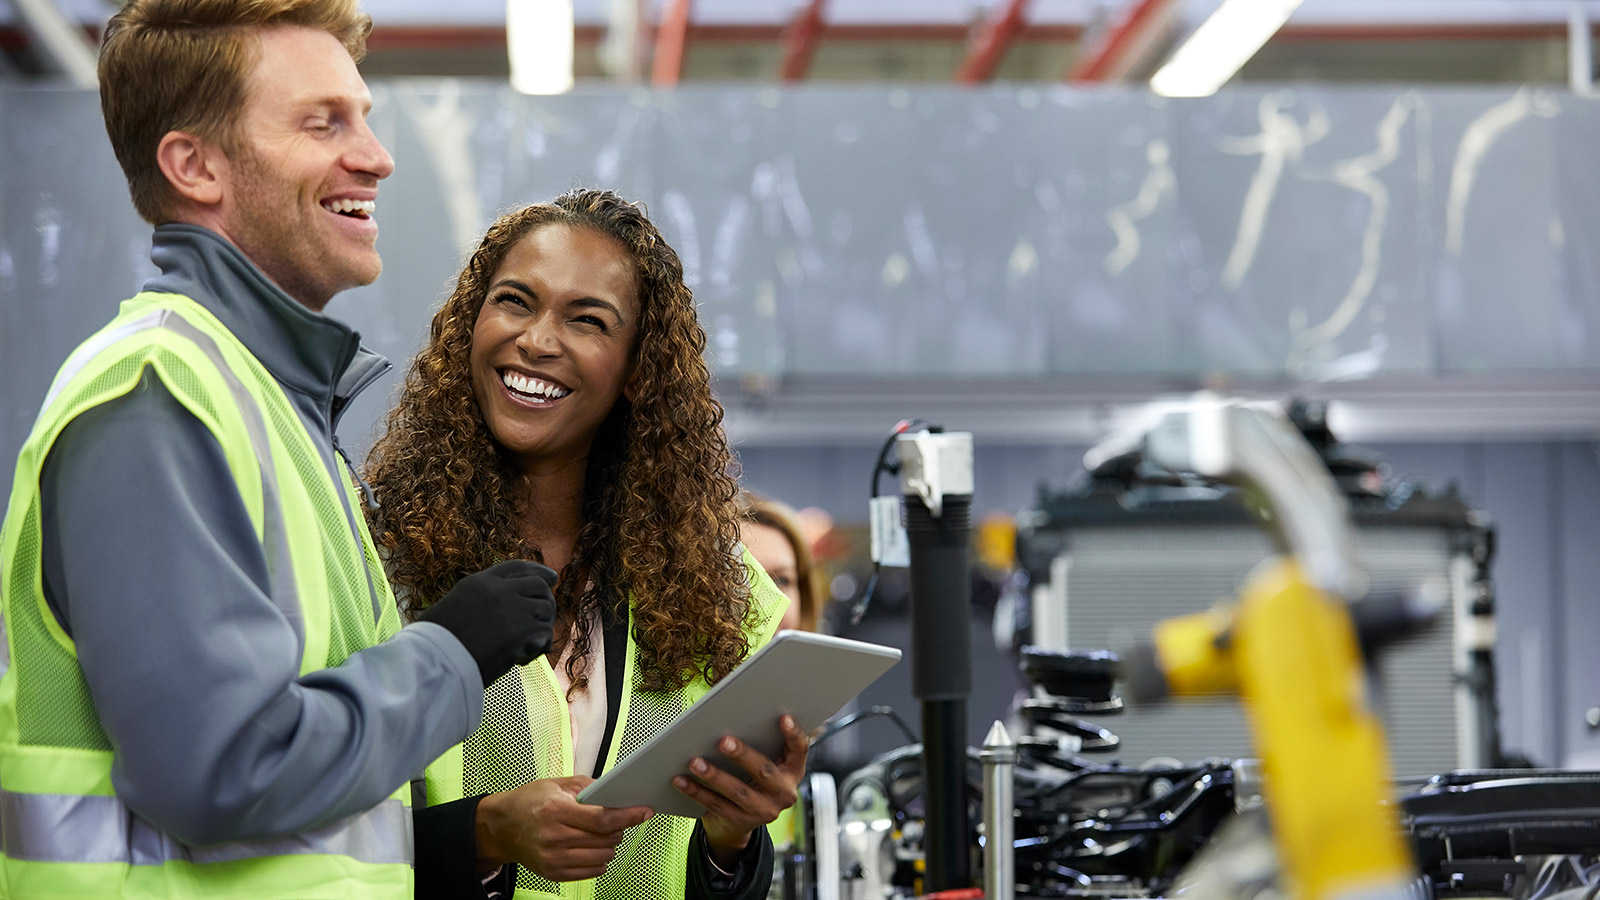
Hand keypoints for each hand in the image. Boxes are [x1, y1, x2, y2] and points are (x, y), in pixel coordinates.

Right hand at [419, 560, 557, 685]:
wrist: (429, 663)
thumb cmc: (432, 646)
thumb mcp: (452, 610)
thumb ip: (476, 605)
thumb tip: (494, 617)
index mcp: (478, 582)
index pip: (516, 568)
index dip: (538, 571)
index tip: (552, 578)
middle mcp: (498, 590)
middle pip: (539, 586)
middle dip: (546, 603)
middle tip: (544, 622)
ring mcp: (511, 608)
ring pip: (545, 609)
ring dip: (542, 628)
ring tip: (526, 647)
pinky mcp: (520, 630)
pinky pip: (545, 634)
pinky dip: (539, 647)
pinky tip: (522, 659)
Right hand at [475, 777, 653, 881]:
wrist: (502, 826)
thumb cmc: (529, 802)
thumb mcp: (558, 784)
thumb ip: (590, 788)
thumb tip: (617, 795)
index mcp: (556, 811)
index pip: (603, 819)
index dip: (628, 816)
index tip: (644, 812)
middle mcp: (554, 837)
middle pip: (606, 839)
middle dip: (619, 828)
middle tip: (615, 820)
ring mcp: (553, 859)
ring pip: (603, 857)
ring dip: (610, 844)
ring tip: (599, 833)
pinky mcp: (553, 873)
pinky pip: (593, 871)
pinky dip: (600, 859)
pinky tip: (591, 847)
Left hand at [674, 715, 807, 868]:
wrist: (739, 822)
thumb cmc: (751, 779)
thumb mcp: (765, 763)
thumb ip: (760, 744)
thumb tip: (733, 717)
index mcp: (793, 771)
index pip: (800, 750)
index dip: (794, 734)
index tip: (784, 718)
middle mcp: (784, 793)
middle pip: (764, 772)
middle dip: (743, 755)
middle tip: (723, 741)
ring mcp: (764, 811)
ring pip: (738, 791)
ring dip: (714, 775)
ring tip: (694, 762)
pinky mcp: (741, 822)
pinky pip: (716, 805)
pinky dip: (696, 791)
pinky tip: (681, 780)